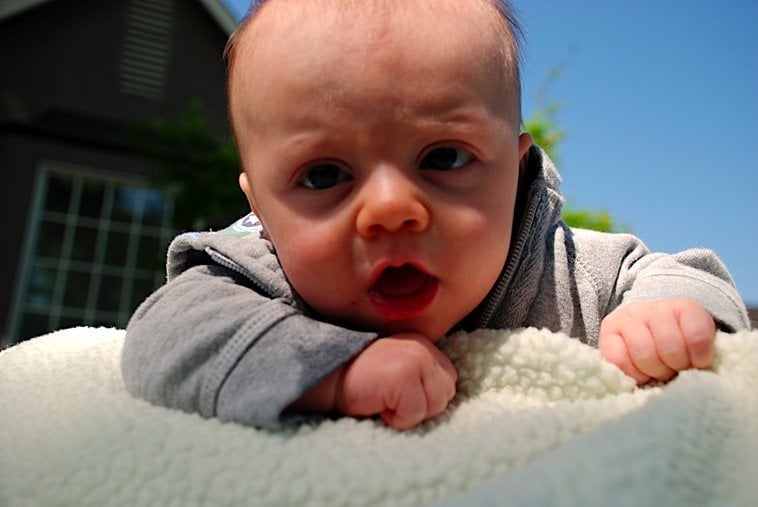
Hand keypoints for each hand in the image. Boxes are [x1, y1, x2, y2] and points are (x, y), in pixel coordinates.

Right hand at [336, 333, 457, 429]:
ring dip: (409, 413)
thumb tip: (443, 398)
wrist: (328, 377)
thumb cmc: (361, 381)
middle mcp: (422, 347)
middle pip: (446, 395)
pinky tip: (378, 404)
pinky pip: (415, 413)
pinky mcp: (404, 376)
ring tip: (385, 400)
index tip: (399, 394)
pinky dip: (397, 418)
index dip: (425, 396)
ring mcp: (415, 360)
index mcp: (422, 343)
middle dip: (421, 406)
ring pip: (435, 406)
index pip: (448, 381)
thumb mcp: (397, 369)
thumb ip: (421, 376)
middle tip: (390, 398)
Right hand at [599, 299, 715, 384]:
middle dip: (674, 367)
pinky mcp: (607, 333)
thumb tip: (696, 381)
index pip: (697, 336)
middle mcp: (654, 307)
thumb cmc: (678, 346)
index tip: (698, 364)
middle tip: (674, 370)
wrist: (648, 334)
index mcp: (684, 308)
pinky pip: (618, 359)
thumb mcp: (698, 347)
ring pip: (644, 354)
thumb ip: (703, 358)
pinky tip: (639, 373)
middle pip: (670, 348)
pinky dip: (631, 373)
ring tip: (656, 372)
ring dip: (653, 371)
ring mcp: (628, 318)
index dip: (700, 359)